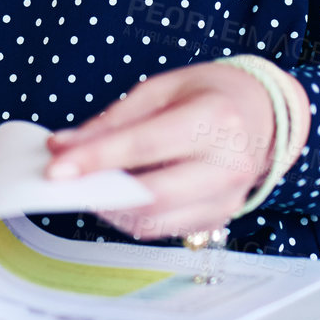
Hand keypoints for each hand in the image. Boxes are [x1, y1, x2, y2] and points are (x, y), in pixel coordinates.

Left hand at [42, 62, 309, 240]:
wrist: (263, 112)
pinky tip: (114, 196)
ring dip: (111, 209)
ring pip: (157, 222)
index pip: (144, 146)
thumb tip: (63, 146)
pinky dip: (133, 217)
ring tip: (84, 186)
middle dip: (99, 191)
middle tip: (62, 182)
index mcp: (214, 120)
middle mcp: (228, 166)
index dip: (95, 159)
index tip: (56, 167)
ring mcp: (229, 199)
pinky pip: (167, 229)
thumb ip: (112, 121)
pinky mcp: (220, 219)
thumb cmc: (207, 93)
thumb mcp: (159, 89)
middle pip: (152, 195)